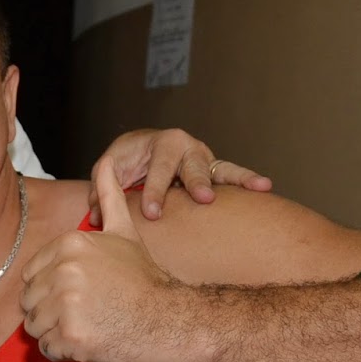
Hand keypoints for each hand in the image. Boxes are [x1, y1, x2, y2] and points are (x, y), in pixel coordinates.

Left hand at [22, 159, 184, 361]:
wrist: (171, 320)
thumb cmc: (145, 279)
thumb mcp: (125, 232)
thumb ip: (110, 196)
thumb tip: (107, 160)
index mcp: (69, 245)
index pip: (30, 276)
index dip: (52, 289)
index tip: (83, 292)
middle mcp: (63, 271)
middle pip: (30, 302)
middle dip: (52, 312)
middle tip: (87, 312)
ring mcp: (66, 304)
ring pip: (35, 326)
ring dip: (56, 332)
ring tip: (88, 325)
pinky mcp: (71, 335)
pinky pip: (47, 348)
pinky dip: (64, 351)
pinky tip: (90, 341)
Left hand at [88, 128, 271, 224]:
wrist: (141, 150)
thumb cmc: (125, 161)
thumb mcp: (109, 169)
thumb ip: (101, 190)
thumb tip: (96, 218)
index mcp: (159, 142)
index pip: (157, 169)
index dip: (155, 191)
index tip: (154, 213)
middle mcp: (186, 147)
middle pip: (192, 166)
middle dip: (196, 182)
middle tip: (202, 198)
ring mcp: (204, 159)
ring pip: (219, 169)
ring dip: (237, 179)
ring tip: (259, 186)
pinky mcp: (215, 171)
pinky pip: (233, 175)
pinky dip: (248, 180)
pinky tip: (265, 187)